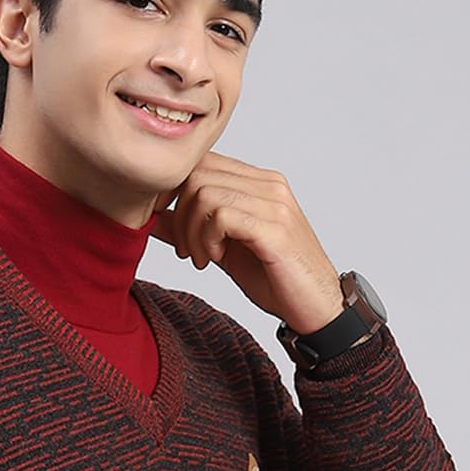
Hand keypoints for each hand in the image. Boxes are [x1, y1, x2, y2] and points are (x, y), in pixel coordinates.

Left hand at [151, 152, 344, 334]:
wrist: (317, 308)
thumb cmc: (274, 278)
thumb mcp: (222, 249)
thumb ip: (191, 228)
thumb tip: (152, 216)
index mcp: (258, 182)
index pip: (202, 162)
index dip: (173, 191)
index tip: (168, 225)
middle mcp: (268, 184)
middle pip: (197, 174)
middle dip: (179, 214)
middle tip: (187, 250)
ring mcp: (274, 204)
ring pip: (205, 194)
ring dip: (192, 232)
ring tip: (203, 258)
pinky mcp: (275, 228)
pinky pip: (222, 216)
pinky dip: (207, 239)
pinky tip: (215, 258)